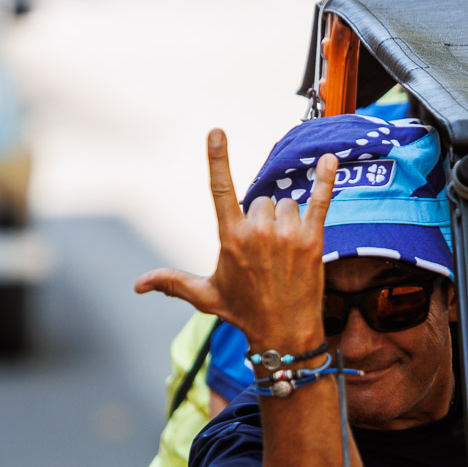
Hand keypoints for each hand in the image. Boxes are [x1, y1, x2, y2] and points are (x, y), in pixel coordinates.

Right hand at [135, 129, 336, 348]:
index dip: (218, 159)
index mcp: (231, 238)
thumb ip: (172, 282)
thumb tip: (138, 285)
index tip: (216, 132)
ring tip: (285, 251)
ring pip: (286, 203)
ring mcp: (287, 234)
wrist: (284, 334)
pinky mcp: (312, 239)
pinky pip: (320, 201)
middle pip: (260, 199)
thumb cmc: (244, 313)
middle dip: (262, 218)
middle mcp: (258, 232)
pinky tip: (329, 160)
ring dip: (286, 219)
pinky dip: (325, 180)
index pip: (220, 189)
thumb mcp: (205, 296)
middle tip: (266, 252)